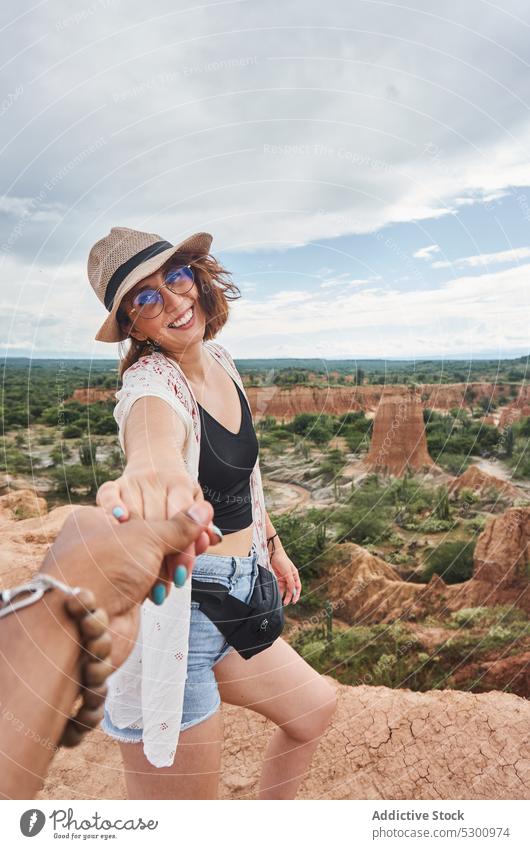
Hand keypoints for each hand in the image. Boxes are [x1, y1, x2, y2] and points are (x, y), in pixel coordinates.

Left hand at [40, 501, 216, 667]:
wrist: (77, 625)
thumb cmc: (100, 569)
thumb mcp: (147, 537)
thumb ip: (178, 526)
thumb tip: (203, 510)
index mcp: (96, 519)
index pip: (141, 511)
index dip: (169, 517)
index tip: (193, 524)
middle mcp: (97, 545)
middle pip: (146, 539)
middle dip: (172, 545)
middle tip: (196, 545)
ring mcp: (106, 573)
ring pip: (148, 564)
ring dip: (168, 567)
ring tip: (185, 567)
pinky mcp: (116, 599)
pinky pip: (146, 586)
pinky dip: (160, 586)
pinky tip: (172, 583)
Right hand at [96, 467, 218, 594]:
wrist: (154, 461)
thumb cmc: (177, 493)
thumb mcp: (193, 503)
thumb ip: (200, 524)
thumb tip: (214, 539)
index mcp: (181, 484)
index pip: (183, 518)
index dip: (183, 549)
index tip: (180, 576)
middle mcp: (157, 480)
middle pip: (158, 520)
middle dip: (160, 557)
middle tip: (160, 587)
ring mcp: (134, 481)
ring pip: (134, 511)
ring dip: (134, 545)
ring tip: (138, 578)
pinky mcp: (115, 482)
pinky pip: (108, 493)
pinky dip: (111, 506)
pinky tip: (119, 524)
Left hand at [269, 547, 301, 604]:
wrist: (273, 554)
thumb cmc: (283, 561)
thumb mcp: (288, 572)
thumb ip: (290, 582)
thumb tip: (292, 591)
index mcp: (295, 575)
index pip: (297, 587)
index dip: (296, 594)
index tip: (294, 601)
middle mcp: (290, 577)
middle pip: (291, 589)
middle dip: (289, 596)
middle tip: (286, 603)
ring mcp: (284, 577)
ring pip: (285, 589)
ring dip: (284, 595)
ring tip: (281, 601)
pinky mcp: (278, 577)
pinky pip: (279, 586)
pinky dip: (279, 591)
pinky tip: (278, 595)